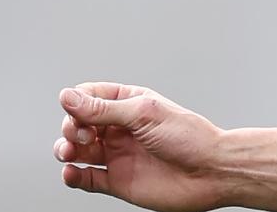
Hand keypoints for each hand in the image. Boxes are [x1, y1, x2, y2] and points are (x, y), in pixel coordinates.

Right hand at [54, 83, 227, 211]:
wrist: (211, 171)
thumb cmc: (190, 138)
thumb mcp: (145, 114)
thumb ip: (104, 108)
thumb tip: (68, 96)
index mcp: (131, 104)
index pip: (91, 96)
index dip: (77, 103)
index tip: (76, 110)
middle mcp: (123, 129)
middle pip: (79, 123)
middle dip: (71, 127)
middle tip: (81, 134)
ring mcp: (119, 155)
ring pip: (78, 150)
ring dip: (66, 150)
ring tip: (69, 152)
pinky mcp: (118, 181)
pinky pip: (86, 178)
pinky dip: (73, 176)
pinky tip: (72, 172)